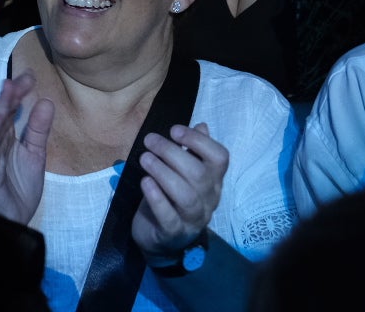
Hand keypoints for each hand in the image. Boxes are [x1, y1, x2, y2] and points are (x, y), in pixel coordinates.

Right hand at [0, 70, 53, 224]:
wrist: (13, 218)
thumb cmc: (19, 185)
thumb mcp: (35, 154)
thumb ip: (38, 130)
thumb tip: (46, 101)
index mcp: (6, 136)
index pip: (11, 110)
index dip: (19, 93)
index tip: (31, 76)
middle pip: (0, 114)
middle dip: (9, 95)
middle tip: (20, 79)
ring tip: (7, 92)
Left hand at [131, 122, 227, 258]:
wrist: (161, 239)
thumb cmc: (172, 198)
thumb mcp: (182, 173)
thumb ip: (193, 151)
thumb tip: (202, 125)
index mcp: (213, 181)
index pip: (220, 158)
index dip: (199, 141)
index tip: (174, 130)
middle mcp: (209, 199)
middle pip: (199, 174)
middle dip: (172, 152)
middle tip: (150, 141)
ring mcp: (193, 218)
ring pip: (186, 195)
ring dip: (163, 172)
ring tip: (144, 159)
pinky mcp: (174, 232)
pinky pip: (169, 216)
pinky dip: (157, 197)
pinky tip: (145, 182)